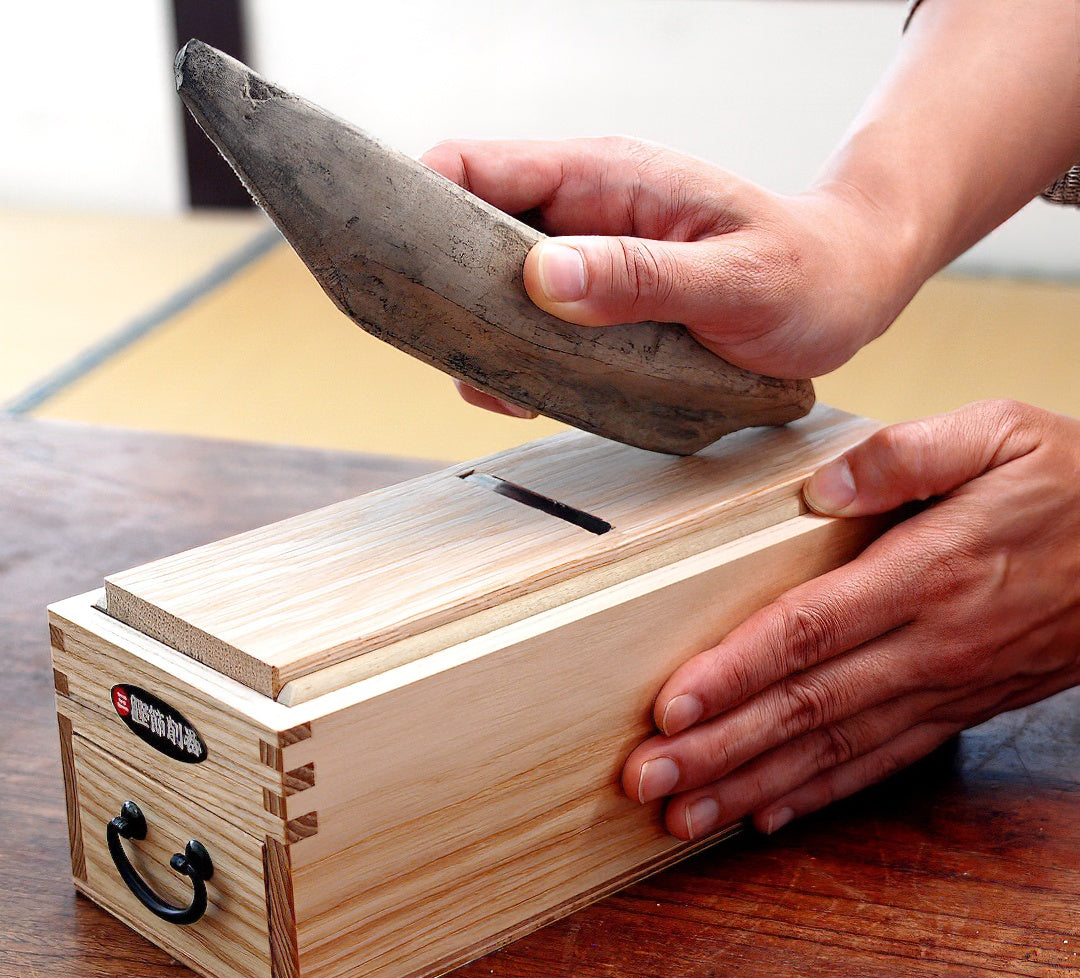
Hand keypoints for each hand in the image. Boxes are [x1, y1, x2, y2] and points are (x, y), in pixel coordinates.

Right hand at [420, 136, 920, 415]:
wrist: (845, 288)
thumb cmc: (805, 273)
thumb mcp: (733, 280)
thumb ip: (640, 276)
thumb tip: (541, 276)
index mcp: (602, 178)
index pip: (472, 165)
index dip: (413, 201)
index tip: (386, 258)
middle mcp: (581, 212)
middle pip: (463, 230)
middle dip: (438, 287)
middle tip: (447, 349)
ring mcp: (586, 259)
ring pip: (489, 287)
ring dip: (478, 336)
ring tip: (499, 386)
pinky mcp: (597, 303)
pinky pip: (528, 325)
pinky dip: (514, 360)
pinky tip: (530, 393)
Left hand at [622, 400, 1079, 838]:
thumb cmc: (1076, 488)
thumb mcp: (1003, 434)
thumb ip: (907, 454)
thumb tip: (823, 483)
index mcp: (928, 574)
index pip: (809, 631)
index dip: (735, 672)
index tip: (670, 707)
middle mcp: (929, 645)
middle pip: (806, 705)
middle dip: (720, 748)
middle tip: (646, 781)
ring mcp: (944, 687)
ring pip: (833, 748)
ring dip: (753, 784)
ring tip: (684, 815)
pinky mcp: (959, 709)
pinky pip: (882, 762)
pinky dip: (821, 795)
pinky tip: (766, 815)